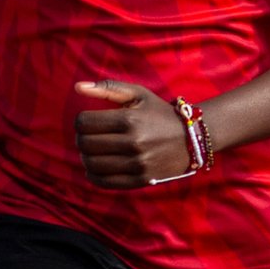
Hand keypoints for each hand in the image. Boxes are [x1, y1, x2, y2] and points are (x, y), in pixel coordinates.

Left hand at [74, 80, 193, 188]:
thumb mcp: (138, 94)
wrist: (191, 138)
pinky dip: (93, 174)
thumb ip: (108, 87)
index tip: (88, 120)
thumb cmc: (159, 112)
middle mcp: (133, 143)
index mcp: (130, 119)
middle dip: (81, 138)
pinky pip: (104, 181)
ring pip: (92, 164)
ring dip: (85, 156)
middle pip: (85, 143)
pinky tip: (95, 166)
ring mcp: (137, 164)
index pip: (84, 122)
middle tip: (88, 135)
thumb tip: (78, 87)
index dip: (80, 121)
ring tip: (92, 150)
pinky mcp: (140, 179)